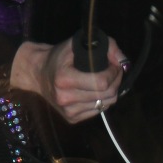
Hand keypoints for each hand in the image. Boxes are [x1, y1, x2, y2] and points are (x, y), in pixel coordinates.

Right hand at [9, 34, 126, 122]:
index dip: (113, 72)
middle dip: (116, 81)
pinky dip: (103, 100)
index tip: (114, 64)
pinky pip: (99, 110)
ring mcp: (68, 111)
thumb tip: (124, 61)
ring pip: (106, 104)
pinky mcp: (72, 118)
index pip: (101, 82)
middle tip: (114, 71)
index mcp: (64, 79)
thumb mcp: (77, 44)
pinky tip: (96, 90)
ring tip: (106, 80)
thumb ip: (105, 46)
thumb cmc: (60, 57)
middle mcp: (65, 98)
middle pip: (106, 95)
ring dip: (112, 91)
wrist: (38, 74)